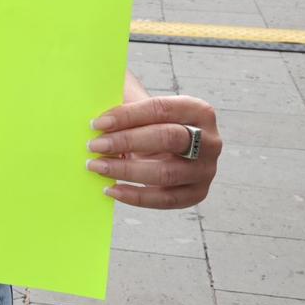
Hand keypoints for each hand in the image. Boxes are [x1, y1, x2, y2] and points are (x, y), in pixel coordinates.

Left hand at [87, 96, 220, 208]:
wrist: (164, 143)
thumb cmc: (146, 122)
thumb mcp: (139, 106)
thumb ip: (122, 105)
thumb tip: (96, 119)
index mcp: (198, 110)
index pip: (161, 109)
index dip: (128, 116)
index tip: (97, 124)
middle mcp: (210, 140)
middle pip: (168, 138)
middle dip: (127, 141)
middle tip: (94, 145)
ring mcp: (206, 169)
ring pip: (166, 173)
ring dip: (126, 171)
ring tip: (97, 166)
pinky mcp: (197, 193)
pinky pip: (166, 199)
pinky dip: (137, 197)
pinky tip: (112, 189)